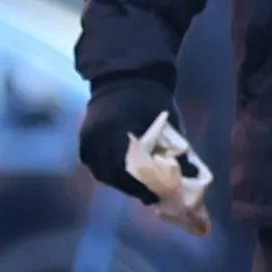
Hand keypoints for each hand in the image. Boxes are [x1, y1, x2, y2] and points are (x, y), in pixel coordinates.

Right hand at [78, 77, 174, 195]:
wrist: (124, 75)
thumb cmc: (150, 98)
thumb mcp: (167, 121)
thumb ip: (173, 148)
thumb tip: (187, 177)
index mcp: (118, 130)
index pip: (128, 168)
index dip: (142, 186)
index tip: (156, 196)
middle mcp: (98, 136)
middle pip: (112, 174)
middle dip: (132, 187)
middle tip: (150, 195)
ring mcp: (88, 137)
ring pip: (100, 171)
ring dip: (119, 182)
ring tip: (138, 187)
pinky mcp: (84, 137)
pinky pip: (93, 163)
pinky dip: (107, 172)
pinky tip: (123, 176)